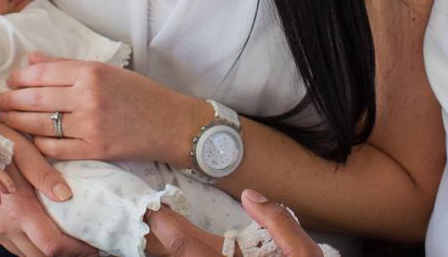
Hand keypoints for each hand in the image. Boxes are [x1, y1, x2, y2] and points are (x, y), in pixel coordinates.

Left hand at [0, 54, 199, 164]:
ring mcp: (90, 125)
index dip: (20, 77)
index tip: (9, 80)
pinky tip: (29, 140)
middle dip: (11, 100)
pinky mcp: (94, 150)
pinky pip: (54, 148)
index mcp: (91, 72)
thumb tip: (31, 60)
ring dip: (17, 122)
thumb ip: (67, 66)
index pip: (42, 73)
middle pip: (35, 99)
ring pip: (40, 124)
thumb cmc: (140, 94)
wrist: (172, 124)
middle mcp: (88, 97)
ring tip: (5, 119)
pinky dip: (38, 144)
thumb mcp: (107, 71)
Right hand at [0, 124, 94, 256]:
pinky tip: (43, 231)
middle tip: (85, 244)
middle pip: (39, 256)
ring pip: (24, 253)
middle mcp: (3, 226)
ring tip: (68, 238)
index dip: (75, 250)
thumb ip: (43, 174)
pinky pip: (13, 245)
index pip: (50, 245)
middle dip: (64, 254)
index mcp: (17, 210)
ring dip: (45, 251)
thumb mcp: (22, 150)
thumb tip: (67, 196)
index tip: (92, 246)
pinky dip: (30, 244)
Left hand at [147, 189, 322, 256]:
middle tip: (141, 215)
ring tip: (154, 231)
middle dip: (156, 239)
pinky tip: (180, 248)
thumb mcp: (306, 255)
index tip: (151, 207)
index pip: (186, 247)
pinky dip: (184, 256)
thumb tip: (251, 196)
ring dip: (168, 251)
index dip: (164, 226)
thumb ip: (280, 223)